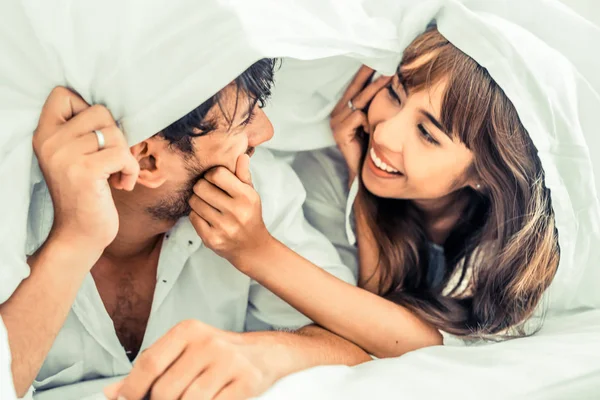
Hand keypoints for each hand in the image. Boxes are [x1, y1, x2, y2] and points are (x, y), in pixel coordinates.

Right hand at [32, 87, 139, 256]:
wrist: (79, 234)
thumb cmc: (86, 194)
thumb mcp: (75, 157)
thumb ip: (82, 131)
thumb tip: (113, 110)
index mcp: (44, 134)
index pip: (63, 94)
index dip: (88, 110)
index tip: (95, 139)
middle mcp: (49, 141)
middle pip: (100, 111)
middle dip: (115, 137)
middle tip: (111, 161)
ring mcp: (65, 156)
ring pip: (115, 133)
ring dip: (125, 156)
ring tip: (116, 174)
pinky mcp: (85, 171)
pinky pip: (123, 155)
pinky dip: (131, 171)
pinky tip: (122, 184)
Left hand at [103, 320, 273, 399]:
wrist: (265, 353)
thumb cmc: (216, 355)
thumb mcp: (183, 352)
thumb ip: (149, 371)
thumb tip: (111, 394)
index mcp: (188, 330)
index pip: (149, 363)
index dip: (132, 389)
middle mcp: (208, 342)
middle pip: (166, 390)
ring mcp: (229, 361)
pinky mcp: (246, 381)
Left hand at [188, 154, 272, 265]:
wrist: (252, 248)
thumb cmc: (249, 215)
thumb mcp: (251, 194)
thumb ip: (243, 175)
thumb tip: (241, 154)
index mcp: (246, 197)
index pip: (217, 174)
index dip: (211, 174)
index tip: (214, 179)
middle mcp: (236, 212)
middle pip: (201, 187)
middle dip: (201, 187)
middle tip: (207, 191)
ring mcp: (223, 227)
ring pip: (194, 202)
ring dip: (197, 200)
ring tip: (207, 204)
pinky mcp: (211, 239)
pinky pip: (193, 217)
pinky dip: (196, 215)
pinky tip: (206, 217)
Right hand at [330, 66, 391, 179]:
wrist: (364, 170)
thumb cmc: (371, 144)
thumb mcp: (373, 120)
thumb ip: (375, 103)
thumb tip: (391, 80)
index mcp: (343, 107)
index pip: (356, 84)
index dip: (367, 72)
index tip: (381, 58)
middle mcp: (337, 112)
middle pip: (358, 89)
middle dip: (374, 76)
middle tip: (390, 65)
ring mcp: (336, 122)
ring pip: (360, 101)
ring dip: (376, 95)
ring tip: (391, 83)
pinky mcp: (339, 132)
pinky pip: (359, 116)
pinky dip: (369, 121)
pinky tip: (372, 131)